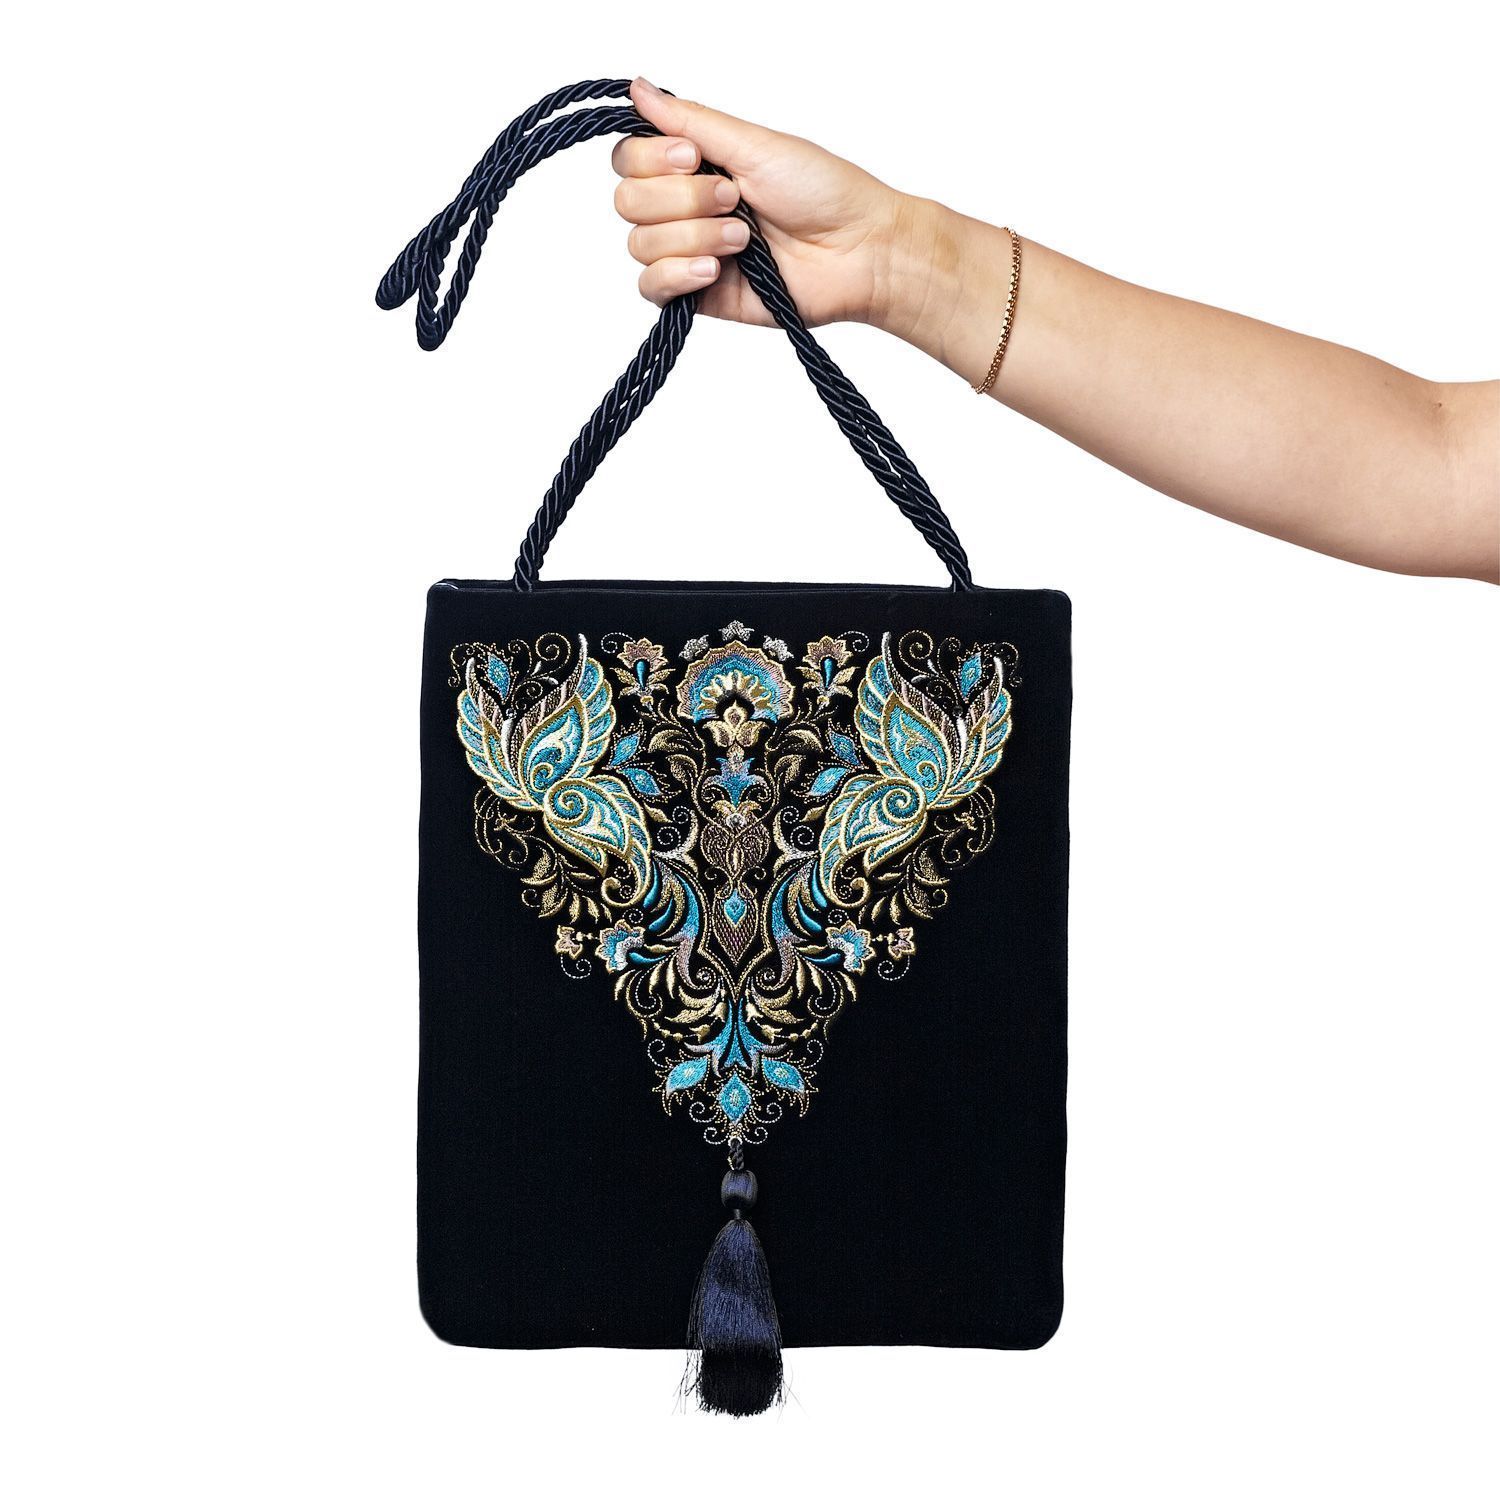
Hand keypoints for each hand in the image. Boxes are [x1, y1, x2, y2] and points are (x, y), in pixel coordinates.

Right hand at [613, 78, 931, 330]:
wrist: (857, 253)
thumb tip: (638, 89)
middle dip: (682, 199)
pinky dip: (679, 275)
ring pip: (640, 245)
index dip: (650, 159)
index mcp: (693, 165)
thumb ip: (691, 121)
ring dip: (694, 236)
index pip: (629, 160)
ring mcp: (689, 252)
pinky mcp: (698, 295)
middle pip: (628, 202)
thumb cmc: (822, 193)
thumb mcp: (754, 144)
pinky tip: (715, 271)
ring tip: (744, 240)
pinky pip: (652, 289)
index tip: (694, 158)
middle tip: (733, 199)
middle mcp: (685, 206)